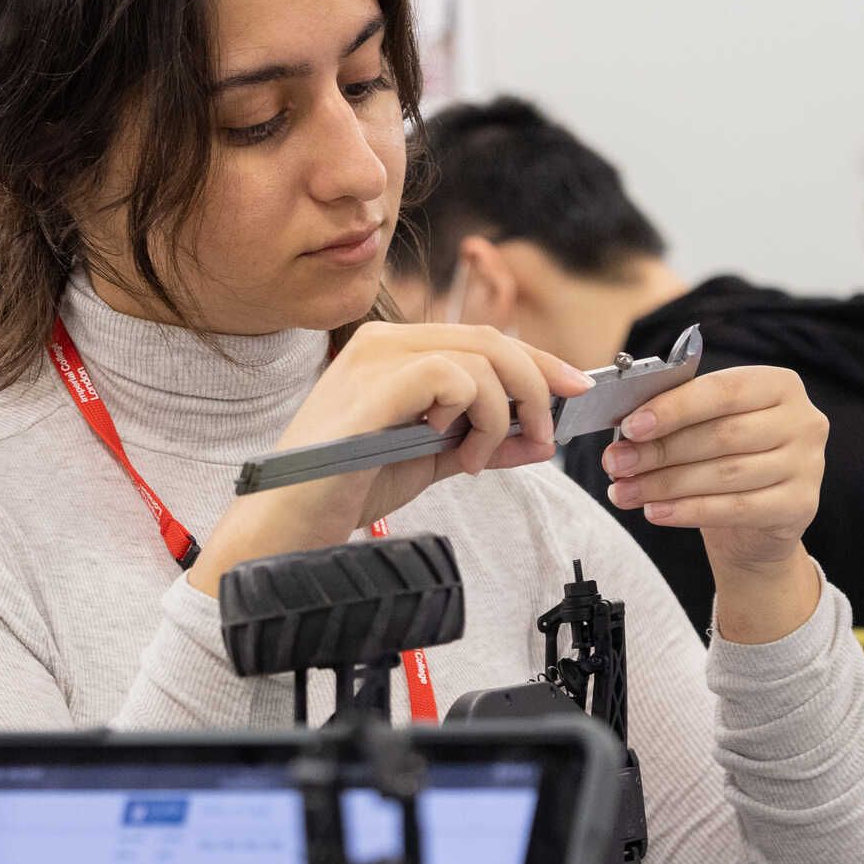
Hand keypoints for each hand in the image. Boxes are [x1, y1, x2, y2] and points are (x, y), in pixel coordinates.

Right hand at [191, 325, 590, 591]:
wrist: (288, 526)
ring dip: (501, 414)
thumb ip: (484, 442)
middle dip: (536, 386)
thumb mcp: (431, 460)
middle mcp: (384, 342)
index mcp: (394, 351)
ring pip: (480, 358)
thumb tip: (540, 436)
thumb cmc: (346, 489)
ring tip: (476, 458)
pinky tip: (458, 452)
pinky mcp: (372, 388)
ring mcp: (374, 359)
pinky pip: (452, 376)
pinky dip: (474, 415)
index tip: (575, 392)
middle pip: (491, 339)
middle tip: (542, 435)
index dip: (539, 361)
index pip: (484, 337)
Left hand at [599, 365, 827, 642]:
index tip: (630, 426)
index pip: (722, 391)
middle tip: (616, 463)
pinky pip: (736, 508)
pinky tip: (655, 512)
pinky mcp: (802, 505)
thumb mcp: (709, 427)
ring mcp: (808, 465)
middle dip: (661, 450)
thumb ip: (679, 416)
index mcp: (779, 385)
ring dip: (666, 484)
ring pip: (725, 474)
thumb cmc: (727, 460)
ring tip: (624, 491)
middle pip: (722, 435)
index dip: (674, 408)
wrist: (758, 523)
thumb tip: (626, 427)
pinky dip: (688, 511)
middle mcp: (803, 420)